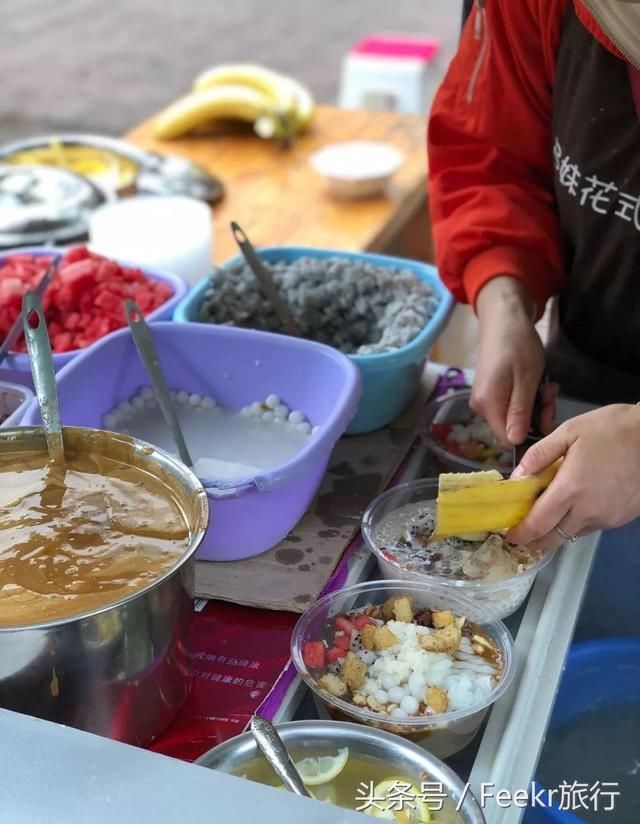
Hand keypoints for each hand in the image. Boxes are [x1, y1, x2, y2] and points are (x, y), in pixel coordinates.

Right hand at [472, 277, 556, 444]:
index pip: (508, 440)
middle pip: (511, 429)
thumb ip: (520, 413)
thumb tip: (516, 442)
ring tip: (547, 384)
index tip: (548, 412)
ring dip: (535, 405)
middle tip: (550, 393)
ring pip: (514, 417)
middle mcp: (481, 407)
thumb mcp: (527, 379)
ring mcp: (485, 399)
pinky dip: (527, 397)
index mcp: (488, 405)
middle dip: (537, 417)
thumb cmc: (517, 345)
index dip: (531, 434)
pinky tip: (537, 382)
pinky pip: (510, 405)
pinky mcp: (491, 392)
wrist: (503, 318)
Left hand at [507, 404, 639, 550]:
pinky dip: (576, 524)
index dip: (520, 534)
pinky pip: (591, 527)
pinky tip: (573, 508)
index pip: (538, 524)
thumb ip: (540, 455)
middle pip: (553, 539)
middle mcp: (588, 511)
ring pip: (572, 534)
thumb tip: (517, 477)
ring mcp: (607, 517)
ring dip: (555, 532)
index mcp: (570, 490)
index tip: (508, 535)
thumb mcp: (570, 431)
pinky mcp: (621, 518)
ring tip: (544, 519)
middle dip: (534, 542)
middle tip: (521, 536)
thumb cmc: (613, 430)